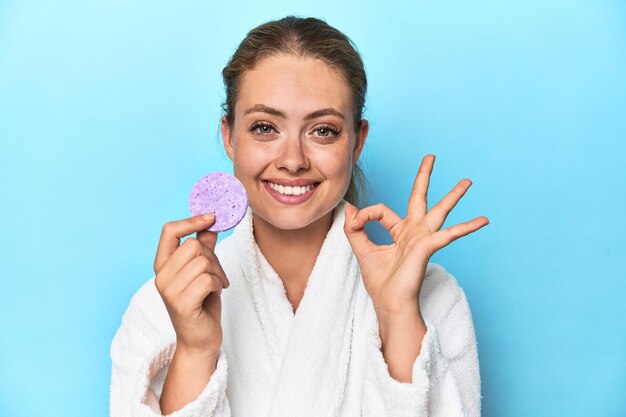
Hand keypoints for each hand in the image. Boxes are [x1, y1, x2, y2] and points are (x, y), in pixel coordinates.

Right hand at [153, 213, 229, 356]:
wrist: (200, 340)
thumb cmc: (202, 304)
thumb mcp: (203, 271)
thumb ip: (204, 247)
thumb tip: (211, 222)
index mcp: (163, 265)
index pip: (169, 231)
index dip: (191, 220)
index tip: (212, 217)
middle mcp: (161, 276)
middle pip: (193, 246)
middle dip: (213, 257)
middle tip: (217, 273)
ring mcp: (169, 291)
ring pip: (202, 262)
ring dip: (218, 272)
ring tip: (217, 285)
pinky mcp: (181, 304)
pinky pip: (207, 279)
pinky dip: (218, 284)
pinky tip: (216, 294)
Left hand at [343, 154, 488, 315]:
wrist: (389, 304)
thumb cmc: (380, 282)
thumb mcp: (362, 250)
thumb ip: (354, 229)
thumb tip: (350, 208)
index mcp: (399, 231)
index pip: (381, 209)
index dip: (364, 214)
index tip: (354, 223)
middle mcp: (413, 231)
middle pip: (419, 197)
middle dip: (424, 176)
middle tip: (431, 156)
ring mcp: (423, 238)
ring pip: (439, 210)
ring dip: (453, 195)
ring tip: (467, 181)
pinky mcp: (428, 247)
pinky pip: (448, 234)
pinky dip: (466, 227)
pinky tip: (483, 220)